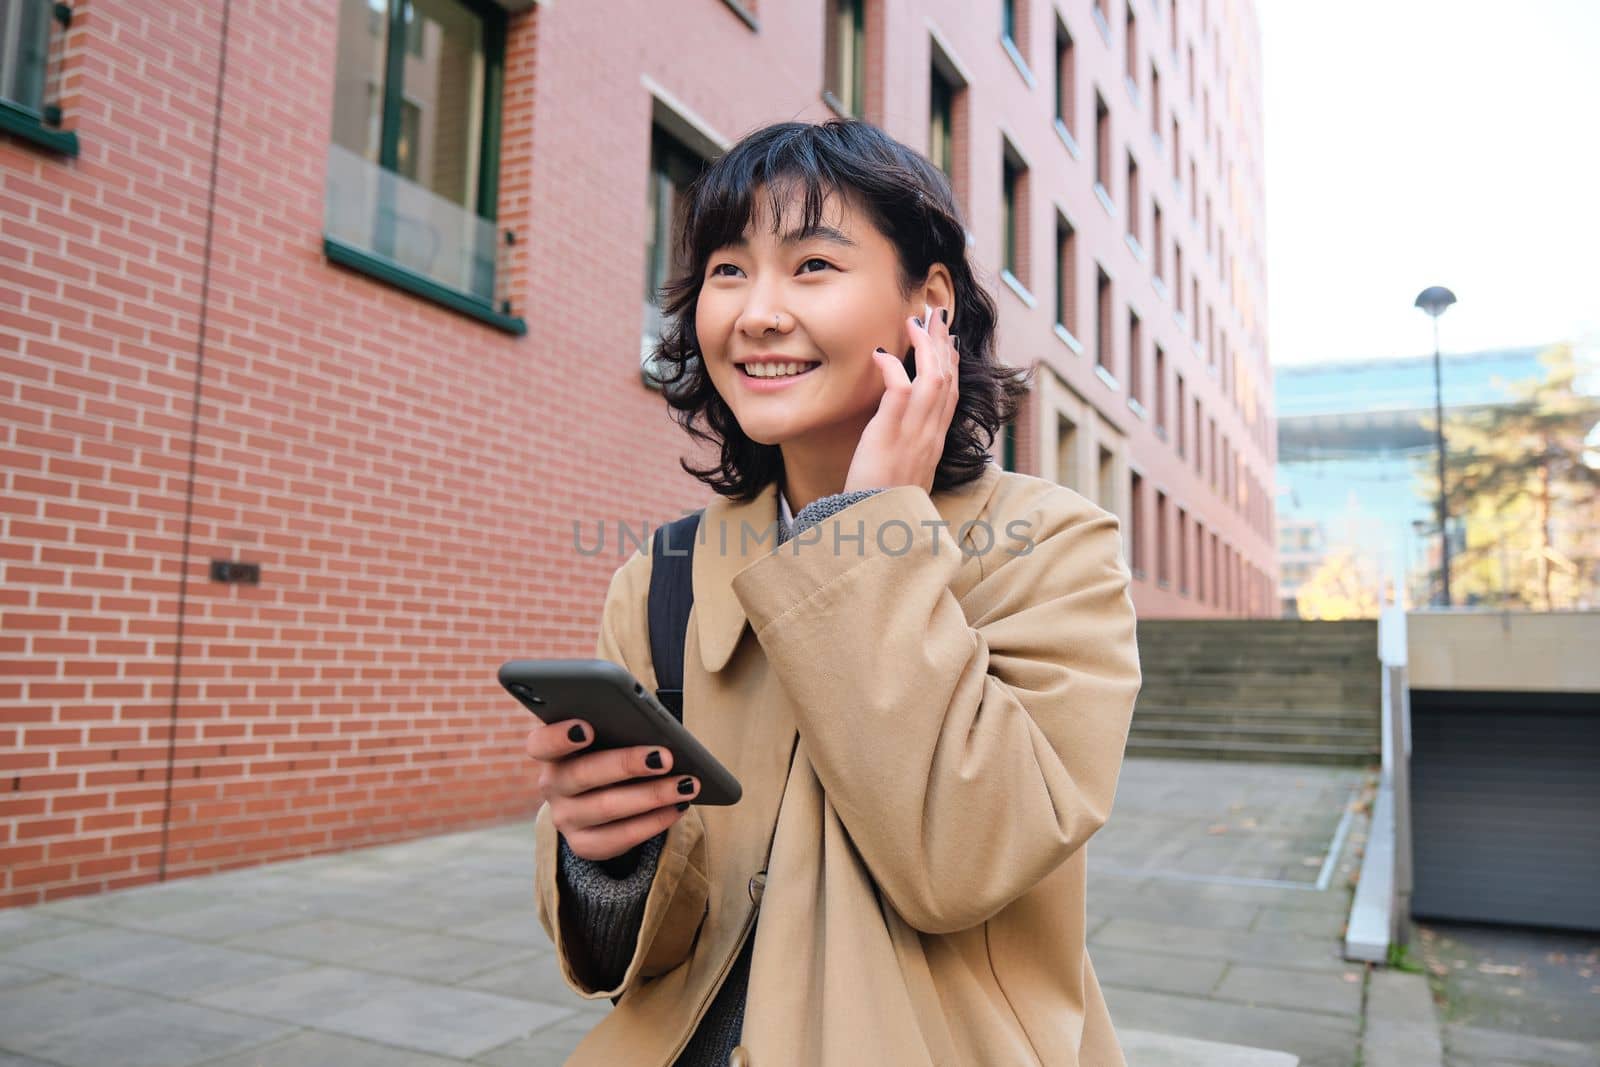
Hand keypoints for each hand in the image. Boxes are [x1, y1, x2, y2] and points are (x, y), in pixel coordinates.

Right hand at [526, 720, 698, 860]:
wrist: (600, 795)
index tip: (587, 728)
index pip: (541, 743)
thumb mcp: (606, 737)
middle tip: (665, 757)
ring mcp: (565, 819)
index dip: (559, 736)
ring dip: (652, 795)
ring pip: (607, 808)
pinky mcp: (584, 845)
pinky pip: (620, 837)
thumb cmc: (609, 751)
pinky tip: (679, 806)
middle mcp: (551, 786)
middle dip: (627, 764)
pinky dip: (654, 821)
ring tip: (686, 784)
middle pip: (582, 775)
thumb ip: (616, 728)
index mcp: (550, 752)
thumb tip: (652, 729)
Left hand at [843, 302, 959, 495]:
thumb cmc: (883, 503)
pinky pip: (900, 390)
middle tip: (937, 315)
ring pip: (932, 379)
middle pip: (947, 379)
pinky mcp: (891, 434)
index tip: (949, 341)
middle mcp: (931, 436)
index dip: (952, 364)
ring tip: (916, 321)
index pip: (951, 396)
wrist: (877, 527)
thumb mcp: (905, 473)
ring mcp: (915, 434)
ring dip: (925, 346)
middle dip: (943, 344)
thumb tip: (899, 431)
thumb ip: (907, 448)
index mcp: (935, 443)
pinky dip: (893, 368)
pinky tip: (882, 353)